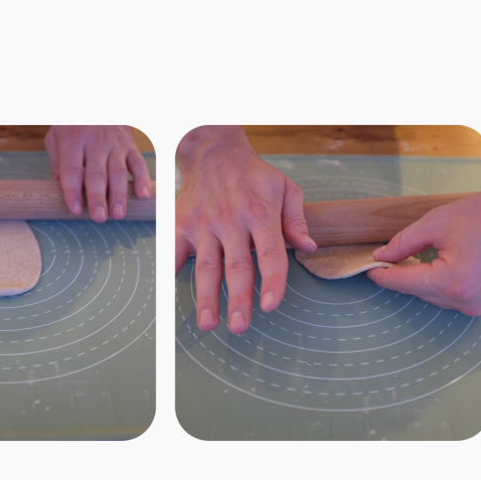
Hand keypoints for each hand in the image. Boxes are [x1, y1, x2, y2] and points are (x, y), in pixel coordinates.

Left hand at [44, 126, 151, 222]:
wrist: (97, 102)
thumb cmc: (73, 124)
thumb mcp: (56, 137)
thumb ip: (57, 163)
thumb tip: (54, 189)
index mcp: (72, 141)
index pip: (71, 169)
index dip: (73, 190)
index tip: (75, 209)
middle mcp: (95, 143)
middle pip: (96, 174)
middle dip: (98, 197)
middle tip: (99, 218)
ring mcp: (115, 145)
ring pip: (118, 172)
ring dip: (119, 194)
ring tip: (118, 214)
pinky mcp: (130, 146)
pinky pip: (138, 163)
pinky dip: (142, 180)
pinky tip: (142, 195)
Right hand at [175, 126, 315, 333]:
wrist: (213, 152)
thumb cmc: (254, 175)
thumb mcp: (285, 188)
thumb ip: (296, 220)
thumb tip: (308, 248)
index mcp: (260, 214)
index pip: (270, 253)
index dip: (272, 281)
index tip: (271, 305)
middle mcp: (231, 221)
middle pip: (236, 267)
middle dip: (238, 300)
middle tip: (239, 328)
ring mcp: (203, 224)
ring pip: (205, 267)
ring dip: (206, 297)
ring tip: (208, 324)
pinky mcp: (182, 224)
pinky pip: (174, 252)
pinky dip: (172, 273)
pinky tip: (171, 294)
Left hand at [366, 189, 480, 316]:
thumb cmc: (480, 215)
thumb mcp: (435, 224)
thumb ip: (403, 243)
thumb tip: (382, 256)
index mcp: (453, 281)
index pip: (406, 283)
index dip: (384, 276)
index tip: (370, 270)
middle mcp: (466, 301)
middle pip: (419, 292)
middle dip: (403, 276)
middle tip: (387, 260)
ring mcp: (477, 306)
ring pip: (433, 297)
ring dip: (421, 282)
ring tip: (412, 262)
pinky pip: (449, 298)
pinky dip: (439, 285)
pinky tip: (435, 268)